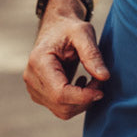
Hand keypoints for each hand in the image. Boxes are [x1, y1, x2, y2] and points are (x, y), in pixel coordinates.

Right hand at [23, 0, 109, 118]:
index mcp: (39, 62)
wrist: (56, 27)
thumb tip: (104, 77)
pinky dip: (76, 101)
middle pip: (60, 105)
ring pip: (61, 110)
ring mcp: (34, 88)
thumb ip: (92, 54)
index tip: (101, 90)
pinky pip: (60, 107)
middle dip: (85, 99)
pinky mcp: (40, 93)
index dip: (82, 97)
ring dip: (82, 101)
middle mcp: (32, 78)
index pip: (60, 93)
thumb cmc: (70, 27)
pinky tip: (82, 82)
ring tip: (93, 80)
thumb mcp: (84, 32)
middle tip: (100, 80)